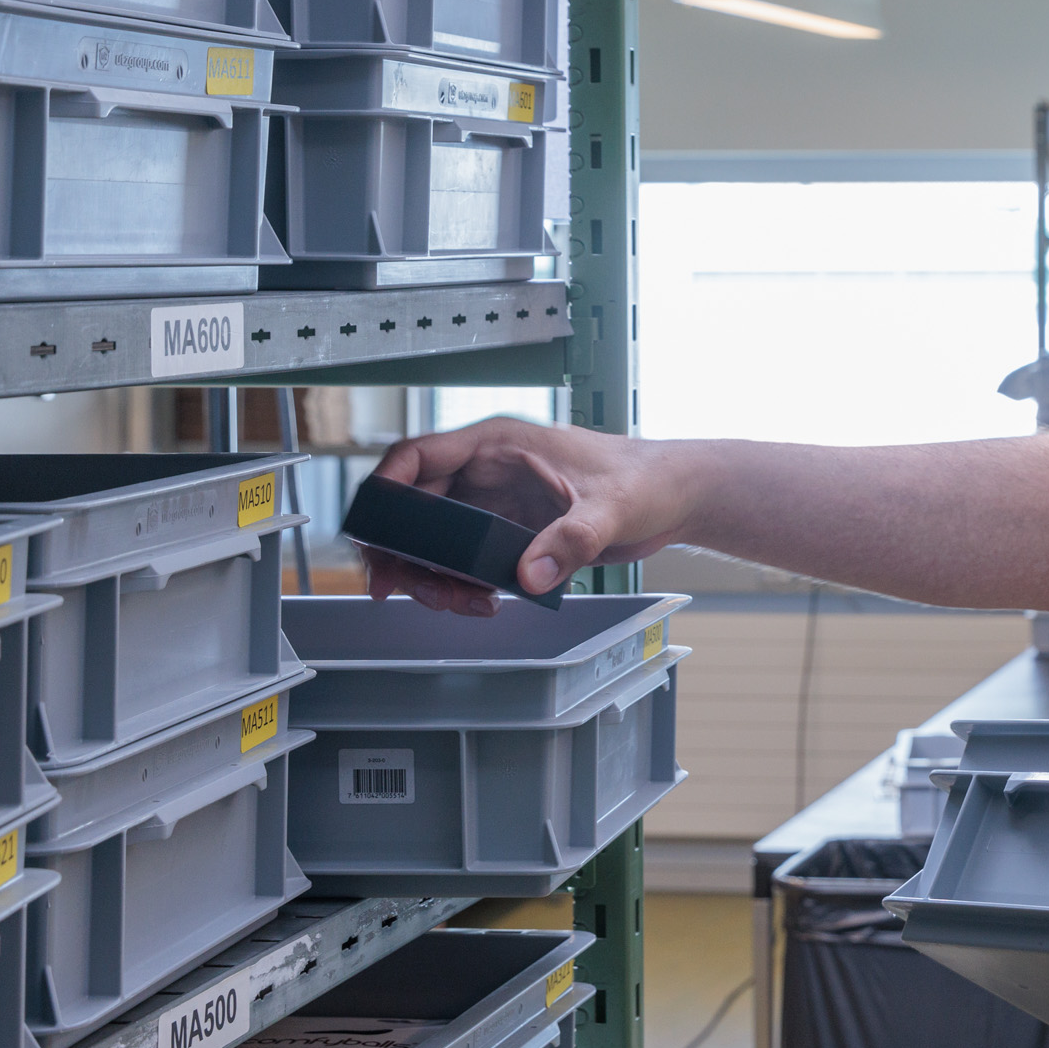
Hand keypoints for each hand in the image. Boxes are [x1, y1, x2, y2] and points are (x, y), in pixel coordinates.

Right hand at [363, 419, 696, 614]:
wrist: (674, 496)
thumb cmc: (646, 478)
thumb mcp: (612, 507)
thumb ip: (571, 539)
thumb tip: (530, 574)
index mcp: (499, 444)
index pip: (417, 455)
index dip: (385, 490)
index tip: (375, 531)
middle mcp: (487, 472)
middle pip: (414, 508)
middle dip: (402, 551)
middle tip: (402, 589)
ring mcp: (494, 504)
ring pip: (434, 541)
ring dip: (431, 575)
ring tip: (460, 603)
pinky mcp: (509, 533)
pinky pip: (463, 560)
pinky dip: (459, 583)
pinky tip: (481, 602)